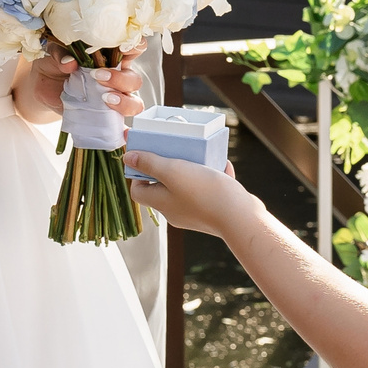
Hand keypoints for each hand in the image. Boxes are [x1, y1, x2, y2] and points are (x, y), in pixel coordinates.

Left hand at [19, 37, 144, 123]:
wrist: (44, 88)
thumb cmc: (54, 65)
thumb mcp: (54, 54)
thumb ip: (61, 54)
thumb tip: (69, 62)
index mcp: (110, 57)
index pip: (133, 48)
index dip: (134, 48)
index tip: (123, 49)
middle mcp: (117, 77)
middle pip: (134, 79)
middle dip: (121, 79)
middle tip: (98, 77)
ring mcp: (114, 98)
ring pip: (134, 101)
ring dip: (123, 102)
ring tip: (104, 100)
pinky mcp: (106, 117)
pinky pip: (121, 126)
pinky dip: (124, 131)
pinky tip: (121, 132)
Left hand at [122, 150, 256, 238]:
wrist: (240, 217)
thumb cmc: (204, 193)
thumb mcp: (172, 171)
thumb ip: (149, 163)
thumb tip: (127, 158)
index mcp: (161, 203)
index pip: (138, 190)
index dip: (138, 173)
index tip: (148, 157)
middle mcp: (175, 211)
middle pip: (163, 187)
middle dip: (168, 167)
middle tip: (176, 150)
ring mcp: (196, 212)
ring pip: (188, 187)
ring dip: (193, 169)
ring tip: (200, 155)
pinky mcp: (215, 211)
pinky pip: (210, 190)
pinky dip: (213, 176)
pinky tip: (222, 165)